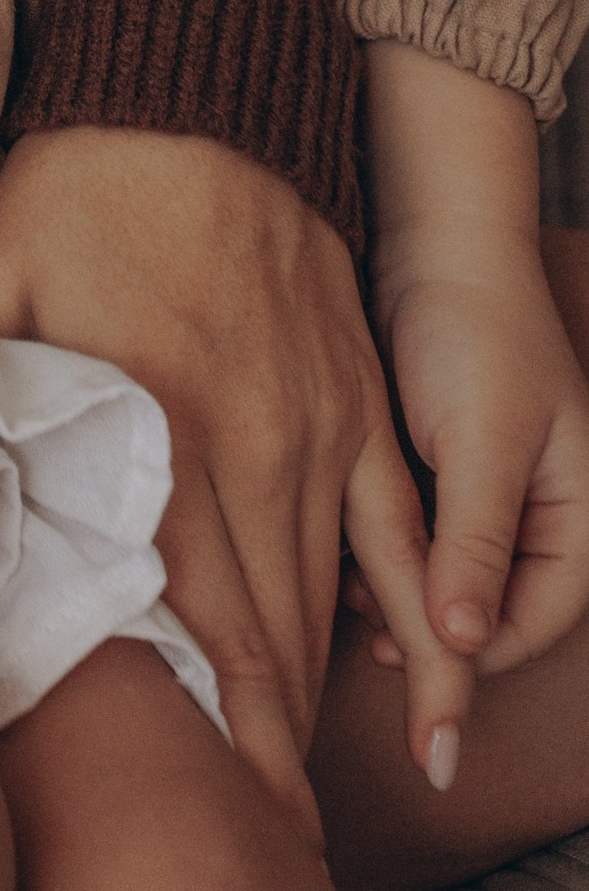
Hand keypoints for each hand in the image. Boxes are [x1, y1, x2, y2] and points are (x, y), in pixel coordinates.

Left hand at [0, 127, 451, 847]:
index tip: (223, 810)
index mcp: (160, 428)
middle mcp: (256, 444)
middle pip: (275, 631)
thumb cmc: (82, 185)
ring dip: (322, 694)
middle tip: (263, 837)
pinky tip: (406, 670)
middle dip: (267, 748)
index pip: (199, 617)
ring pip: (335, 592)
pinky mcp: (359, 392)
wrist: (196, 91)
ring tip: (304, 791)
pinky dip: (406, 605)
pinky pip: (397, 524)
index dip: (219, 729)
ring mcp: (322, 422)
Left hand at [351, 44, 588, 774]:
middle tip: (367, 632)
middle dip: (433, 625)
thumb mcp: (482, 443)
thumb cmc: (473, 332)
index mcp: (575, 512)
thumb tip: (463, 645)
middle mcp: (537, 508)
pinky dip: (384, 546)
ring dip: (402, 589)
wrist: (432, 241)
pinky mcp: (438, 464)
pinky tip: (337, 545)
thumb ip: (476, 543)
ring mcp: (486, 487)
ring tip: (345, 590)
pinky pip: (417, 530)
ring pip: (447, 572)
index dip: (479, 650)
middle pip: (491, 603)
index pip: (537, 617)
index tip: (414, 661)